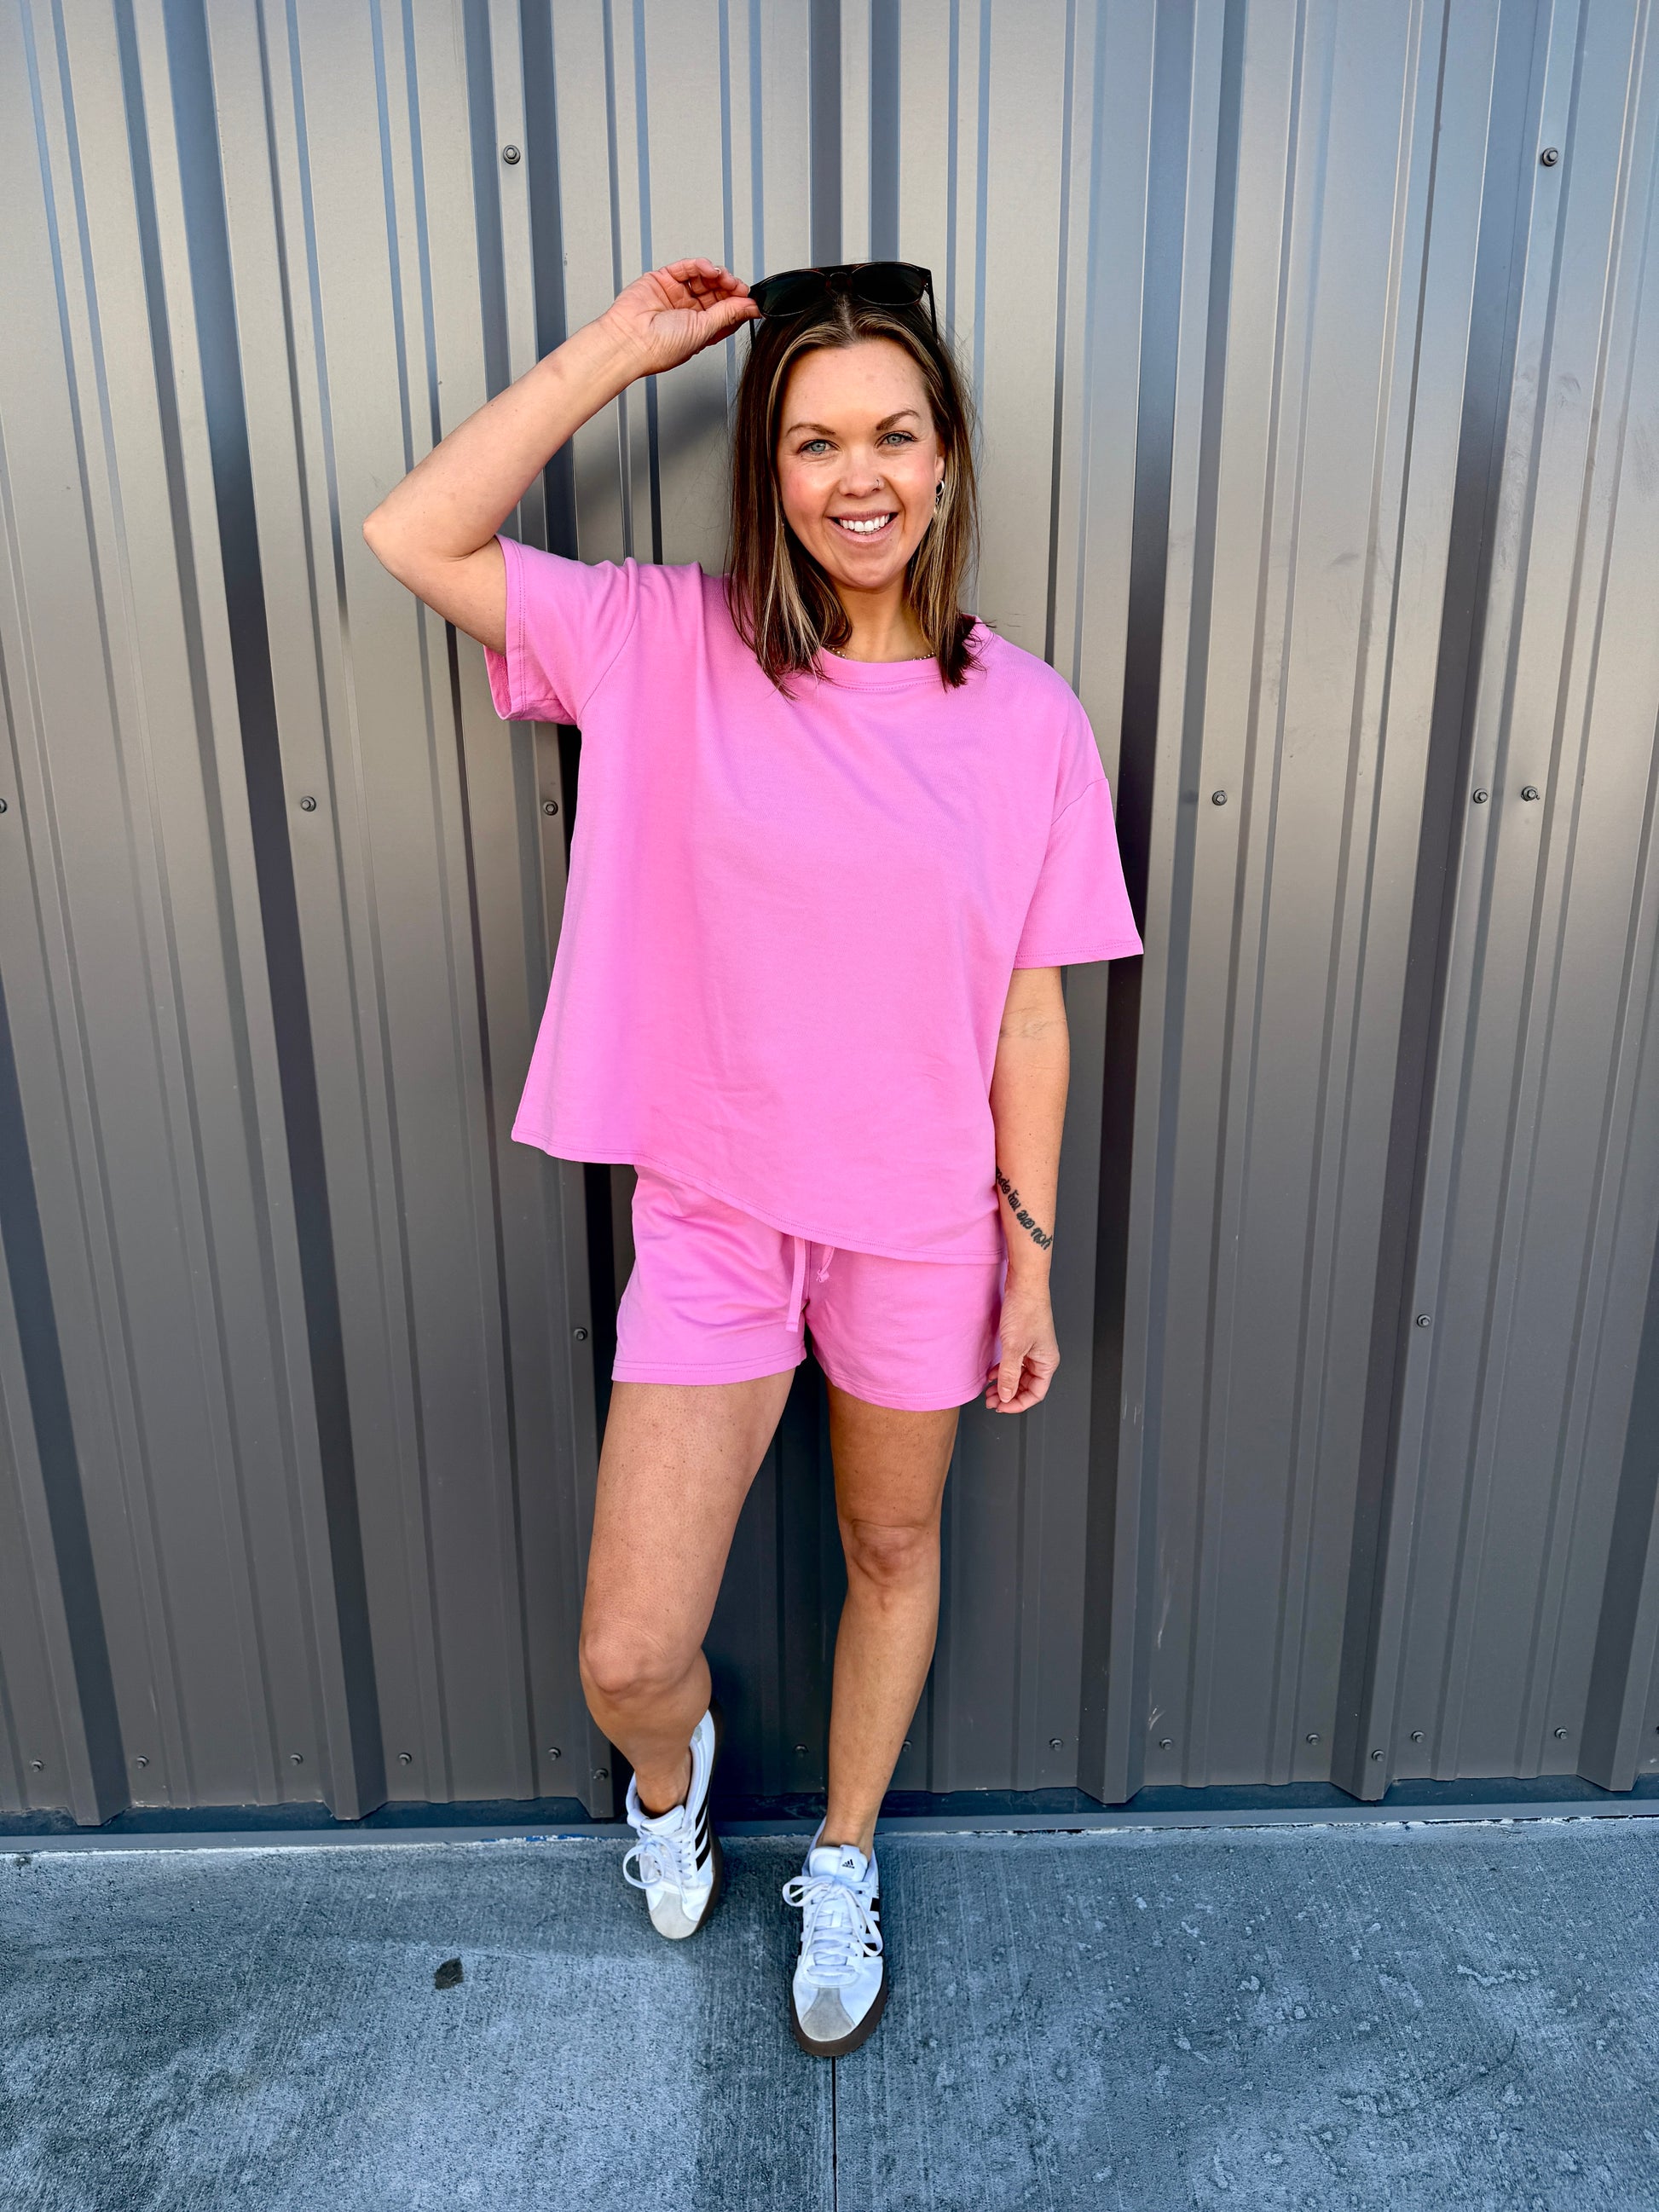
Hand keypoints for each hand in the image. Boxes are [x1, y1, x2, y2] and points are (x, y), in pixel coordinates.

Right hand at [596, 258, 759, 377]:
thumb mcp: (704, 331)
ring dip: (717, 275)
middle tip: (738, 286)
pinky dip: (700, 265)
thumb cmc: (659, 347)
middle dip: (730, 287)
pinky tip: (709, 269)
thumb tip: (751, 307)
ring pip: (703, 278)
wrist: (630, 340)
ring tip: (723, 277)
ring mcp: (676, 296)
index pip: (726, 312)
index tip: (752, 300)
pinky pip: (686, 268)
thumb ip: (728, 314)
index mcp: (700, 330)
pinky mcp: (663, 280)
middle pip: (717, 293)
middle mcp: (689, 312)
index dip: (739, 304)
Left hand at [984, 1276, 1059, 1413]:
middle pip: (1027, 1386)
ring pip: (1019, 1375)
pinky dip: (1002, 1370)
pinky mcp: (1022, 1340)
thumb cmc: (1026, 1310)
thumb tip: (1006, 1396)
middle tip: (990, 1401)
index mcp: (1047, 1362)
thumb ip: (1010, 1375)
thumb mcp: (1014, 1348)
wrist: (1024, 1284)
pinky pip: (1014, 1363)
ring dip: (1004, 1384)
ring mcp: (1032, 1349)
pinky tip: (990, 1374)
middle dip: (1009, 1396)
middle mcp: (1042, 1358)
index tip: (1001, 1407)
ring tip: (988, 1392)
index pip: (1036, 1394)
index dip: (1018, 1404)